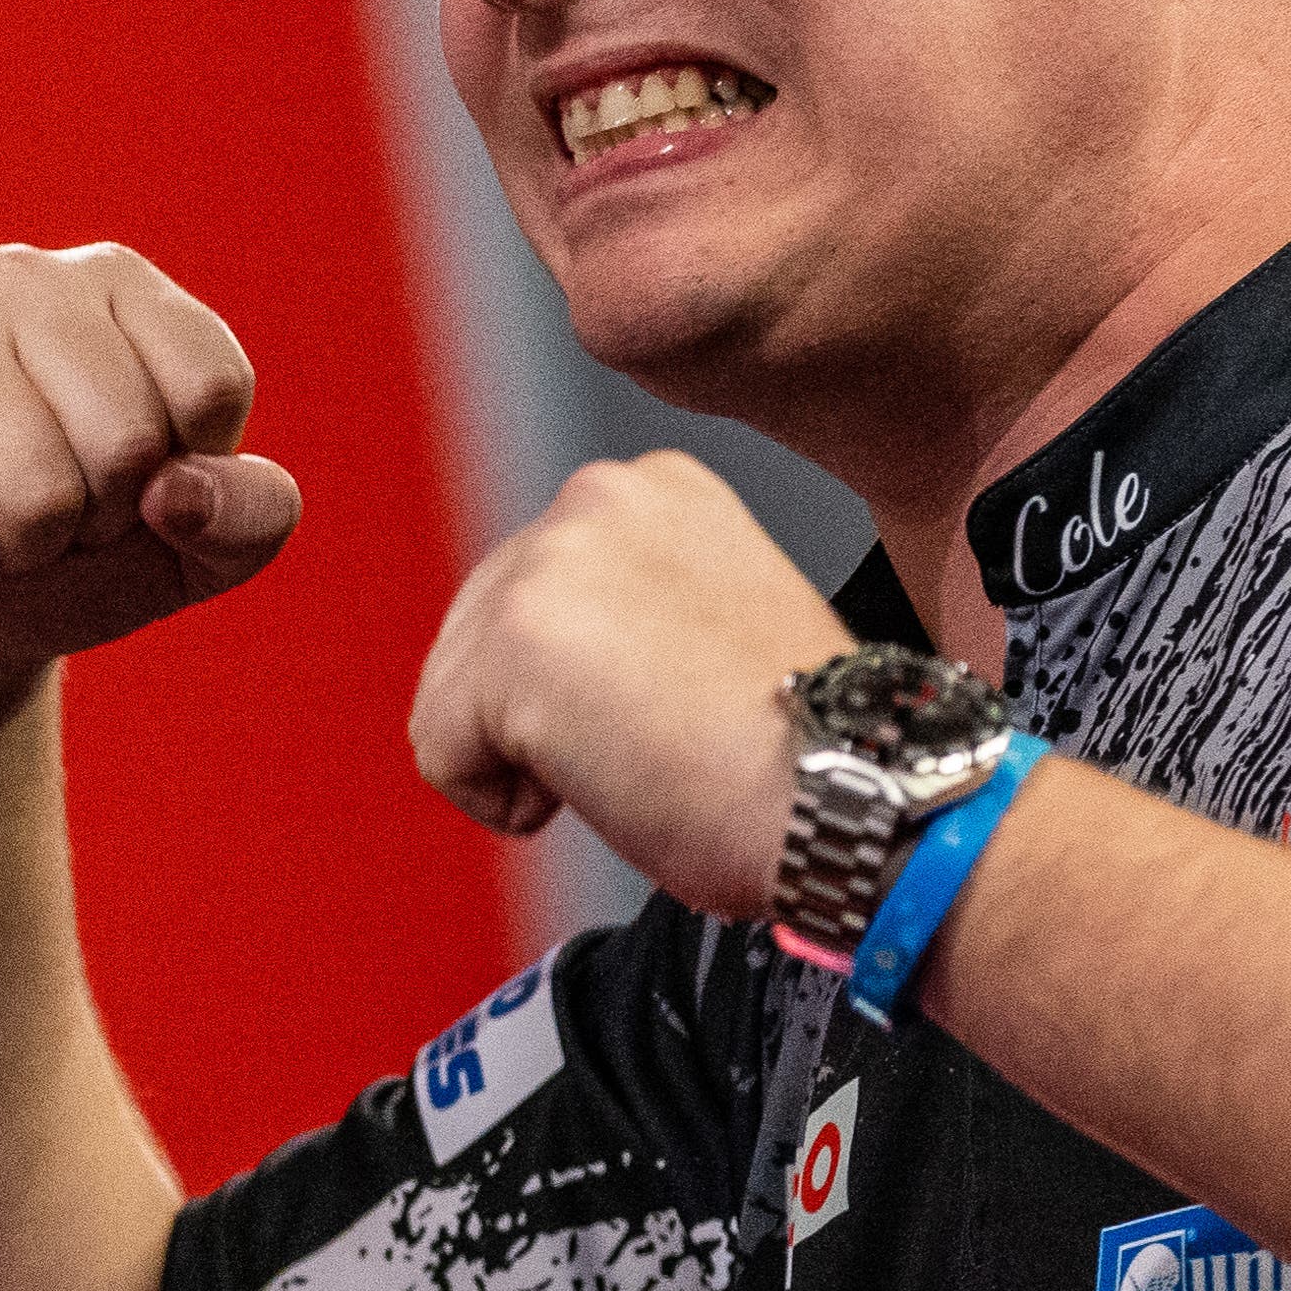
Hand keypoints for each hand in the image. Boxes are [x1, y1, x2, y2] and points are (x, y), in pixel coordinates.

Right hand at [0, 242, 300, 741]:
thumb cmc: (88, 558)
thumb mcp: (206, 548)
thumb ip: (252, 515)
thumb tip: (179, 492)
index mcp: (124, 286)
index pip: (210, 385)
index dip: (188, 474)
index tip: (146, 484)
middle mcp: (26, 280)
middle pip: (127, 436)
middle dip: (104, 517)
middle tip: (62, 514)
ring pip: (35, 486)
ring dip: (27, 547)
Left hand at [409, 452, 852, 920]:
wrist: (851, 790)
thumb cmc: (812, 744)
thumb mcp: (717, 616)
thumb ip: (631, 602)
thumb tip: (561, 659)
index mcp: (656, 488)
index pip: (540, 586)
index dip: (585, 677)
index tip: (664, 704)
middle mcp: (597, 500)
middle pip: (481, 632)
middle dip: (545, 709)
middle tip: (653, 744)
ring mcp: (551, 563)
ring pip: (454, 691)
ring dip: (530, 755)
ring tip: (638, 761)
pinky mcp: (514, 642)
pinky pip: (440, 752)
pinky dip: (502, 802)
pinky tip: (601, 788)